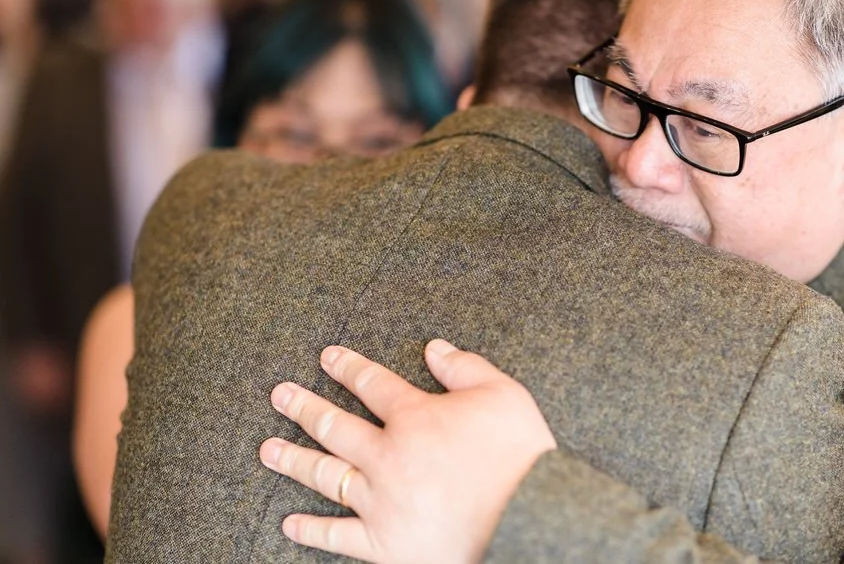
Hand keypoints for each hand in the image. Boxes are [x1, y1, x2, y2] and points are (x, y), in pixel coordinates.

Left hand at [259, 339, 556, 563]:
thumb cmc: (519, 455)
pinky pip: (338, 535)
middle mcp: (387, 456)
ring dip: (294, 460)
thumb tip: (434, 347)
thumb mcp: (502, 393)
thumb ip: (464, 367)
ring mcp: (380, 503)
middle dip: (304, 407)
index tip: (326, 356)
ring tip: (267, 449)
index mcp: (414, 417)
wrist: (529, 519)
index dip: (347, 367)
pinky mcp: (383, 544)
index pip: (372, 384)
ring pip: (326, 476)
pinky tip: (290, 523)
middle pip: (335, 426)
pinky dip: (312, 529)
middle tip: (280, 395)